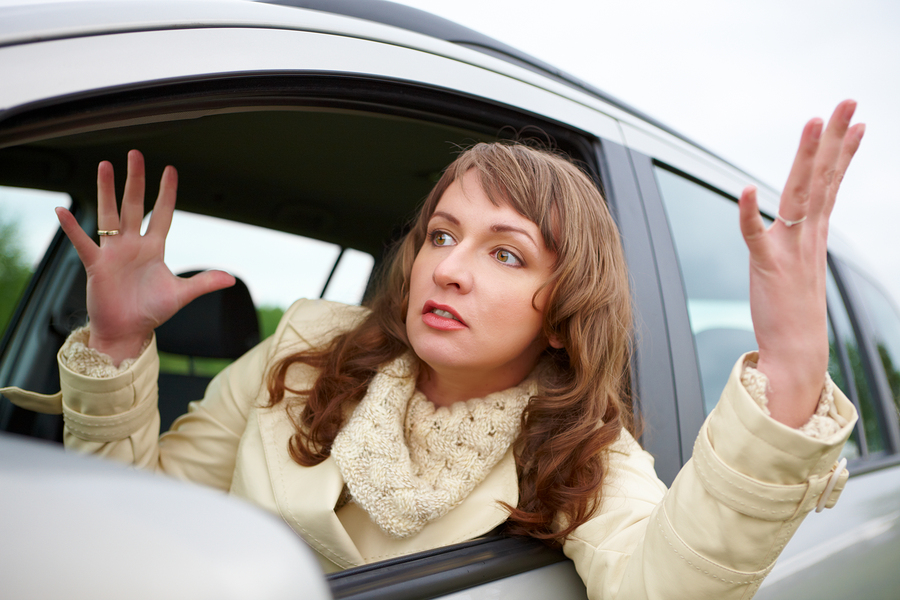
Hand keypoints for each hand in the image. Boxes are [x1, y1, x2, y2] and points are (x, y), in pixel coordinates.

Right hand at [56, 150, 234, 364]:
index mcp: (154, 248)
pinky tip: (62, 211)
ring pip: (110, 215)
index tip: (170, 170)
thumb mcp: (180, 295)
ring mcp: (113, 252)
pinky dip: (72, 229)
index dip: (166, 193)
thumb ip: (204, 283)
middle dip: (136, 180)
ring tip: (105, 166)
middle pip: (134, 205)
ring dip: (107, 191)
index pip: (162, 214)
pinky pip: (84, 243)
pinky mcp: (97, 265)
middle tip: (135, 154)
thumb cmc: (151, 311)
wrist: (127, 332)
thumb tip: (232, 279)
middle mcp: (133, 245)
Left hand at [739, 100, 864, 426]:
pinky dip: (750, 214)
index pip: (831, 183)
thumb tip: (804, 221)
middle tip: (847, 102)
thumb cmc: (794, 310)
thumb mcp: (800, 265)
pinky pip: (755, 236)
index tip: (856, 122)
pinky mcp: (767, 267)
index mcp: (815, 234)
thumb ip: (801, 239)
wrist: (797, 352)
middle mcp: (808, 236)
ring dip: (805, 158)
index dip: (842, 151)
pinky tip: (745, 191)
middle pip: (822, 177)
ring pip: (799, 195)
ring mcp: (790, 249)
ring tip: (813, 123)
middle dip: (834, 138)